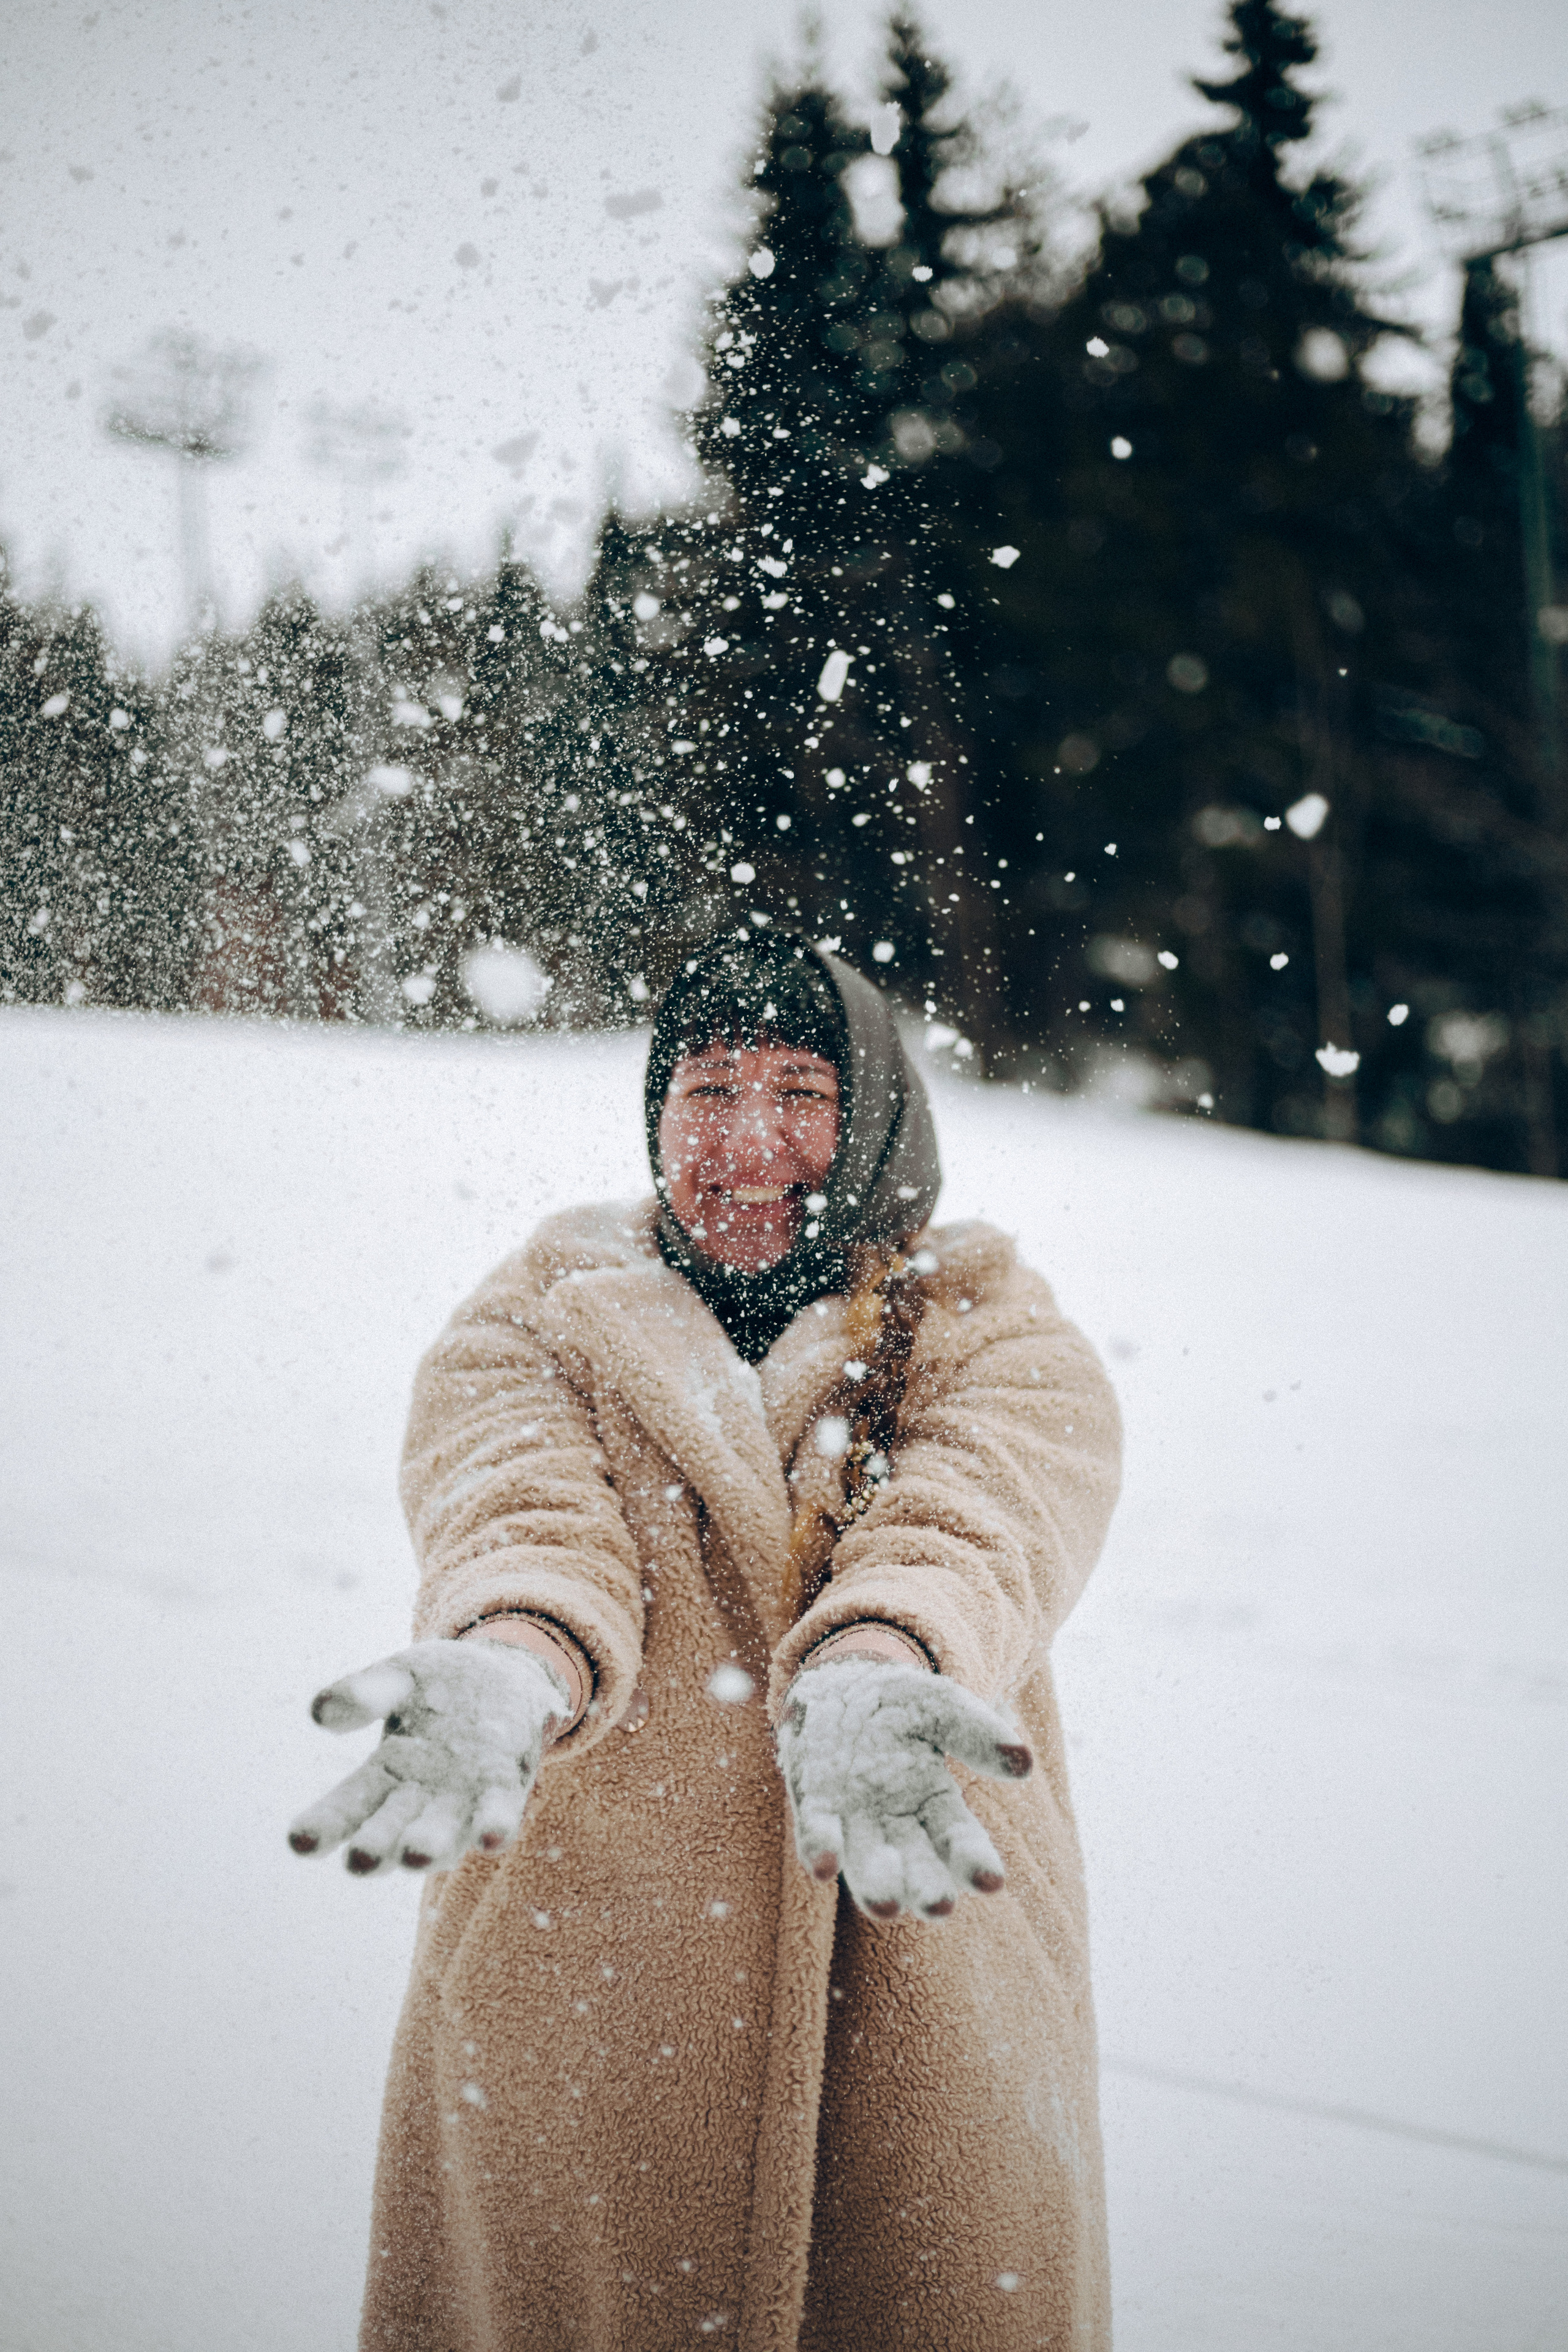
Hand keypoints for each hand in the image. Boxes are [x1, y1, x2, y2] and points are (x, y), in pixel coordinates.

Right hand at [287, 1639, 568, 1874]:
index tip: (298, 1843)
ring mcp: (461, 1800)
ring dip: (430, 1846)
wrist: (505, 1675)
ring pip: (442, 1834)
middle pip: (388, 1832)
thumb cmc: (438, 1683)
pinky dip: (493, 1825)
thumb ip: (367, 1692)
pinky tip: (490, 1834)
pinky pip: (498, 1813)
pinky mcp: (504, 1789)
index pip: (344, 1806)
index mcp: (381, 1774)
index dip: (322, 1826)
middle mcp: (417, 1800)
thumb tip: (321, 1712)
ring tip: (415, 1856)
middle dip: (375, 1848)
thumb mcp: (399, 1677)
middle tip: (359, 1862)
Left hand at [776, 1659, 1031, 1920]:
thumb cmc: (900, 1704)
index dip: (974, 1861)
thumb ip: (977, 1732)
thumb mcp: (942, 1706)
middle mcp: (897, 1824)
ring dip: (874, 1885)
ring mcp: (855, 1820)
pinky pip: (816, 1832)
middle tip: (939, 1907)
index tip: (991, 1881)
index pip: (960, 1841)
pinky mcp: (815, 1805)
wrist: (839, 1683)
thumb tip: (1024, 1763)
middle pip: (916, 1865)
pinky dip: (820, 1847)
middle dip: (926, 1888)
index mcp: (937, 1804)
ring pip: (867, 1863)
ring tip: (885, 1905)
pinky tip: (825, 1865)